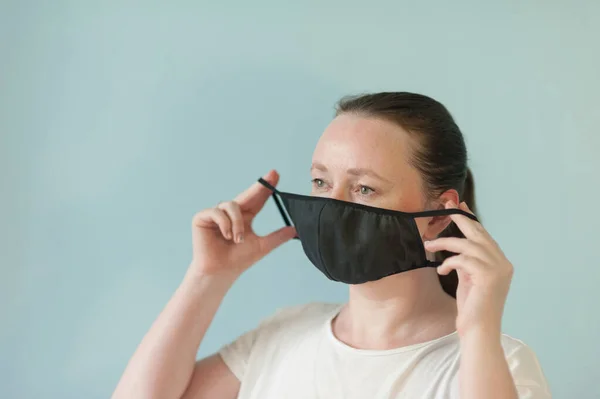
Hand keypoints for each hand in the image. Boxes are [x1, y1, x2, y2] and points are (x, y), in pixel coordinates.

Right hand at [190, 170, 295, 278]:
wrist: (221, 273)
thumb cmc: (238, 260)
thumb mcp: (262, 246)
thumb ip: (278, 237)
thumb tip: (296, 230)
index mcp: (244, 217)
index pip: (257, 200)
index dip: (266, 188)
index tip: (276, 175)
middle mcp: (230, 213)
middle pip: (246, 195)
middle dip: (259, 186)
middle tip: (272, 175)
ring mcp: (216, 214)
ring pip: (231, 205)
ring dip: (237, 223)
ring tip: (238, 239)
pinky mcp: (202, 218)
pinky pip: (216, 212)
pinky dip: (224, 223)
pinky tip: (226, 236)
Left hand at [424, 202, 513, 336]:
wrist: (479, 331)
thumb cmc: (472, 308)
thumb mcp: (468, 279)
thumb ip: (466, 262)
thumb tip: (456, 247)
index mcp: (501, 263)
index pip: (484, 236)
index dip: (470, 220)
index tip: (458, 206)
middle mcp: (503, 263)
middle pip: (479, 233)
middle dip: (461, 218)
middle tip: (446, 206)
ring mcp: (498, 269)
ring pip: (468, 244)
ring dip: (445, 242)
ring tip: (428, 245)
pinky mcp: (488, 276)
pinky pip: (463, 259)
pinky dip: (449, 262)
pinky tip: (441, 271)